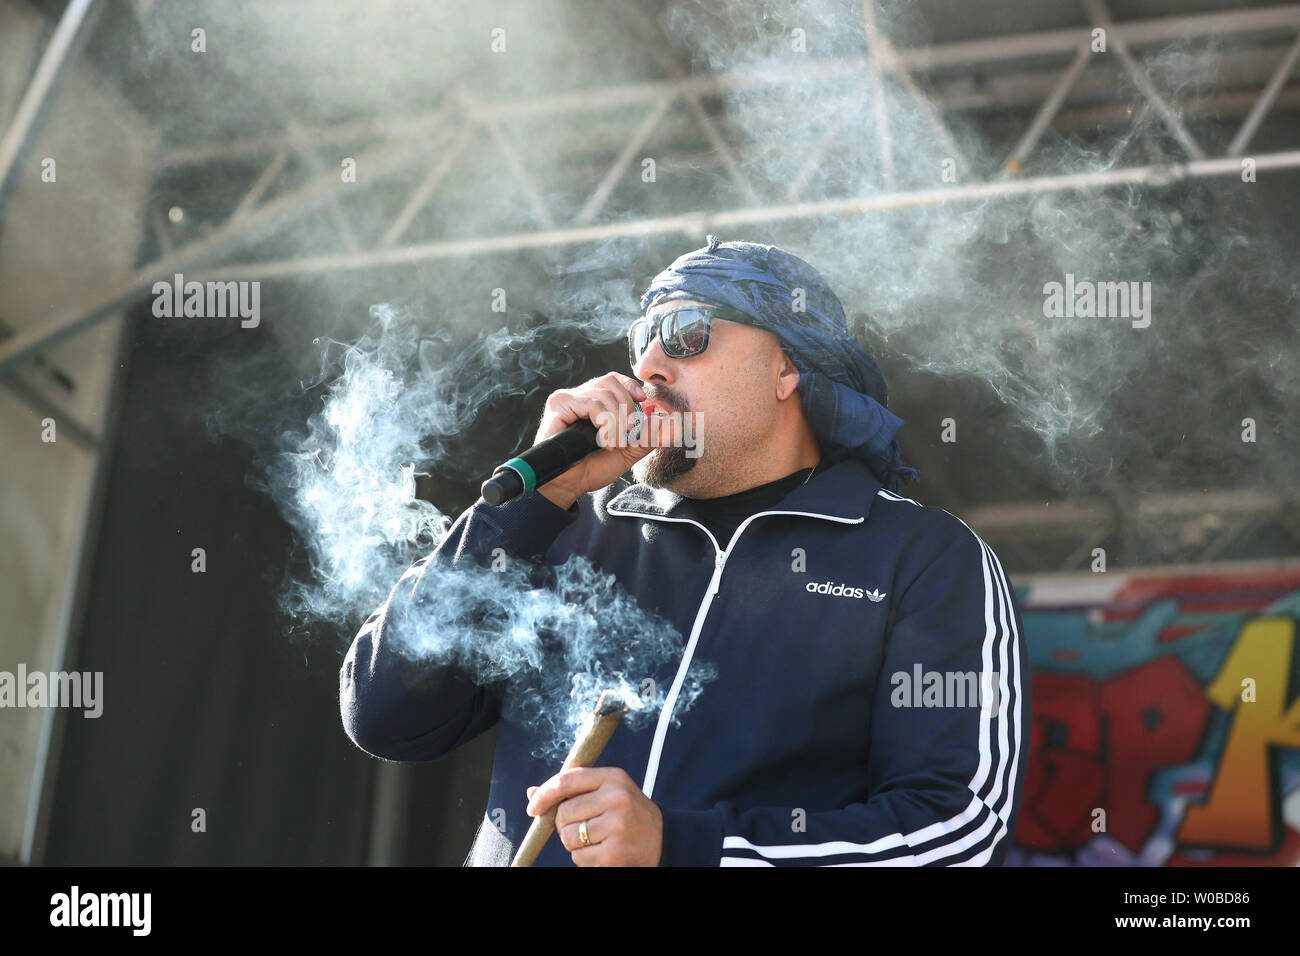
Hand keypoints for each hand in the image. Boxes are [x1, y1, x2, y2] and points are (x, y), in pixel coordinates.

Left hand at [526, 767, 662, 865]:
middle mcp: (617, 798)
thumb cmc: (627, 813)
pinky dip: (584, 858)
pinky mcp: (615, 852)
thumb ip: (572, 791)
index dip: (545, 794)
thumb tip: (532, 793)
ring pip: (568, 837)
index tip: (533, 808)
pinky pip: (579, 858)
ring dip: (574, 843)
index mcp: (613, 778)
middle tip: (584, 827)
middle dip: (565, 824)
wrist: (664, 840)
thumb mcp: (606, 792)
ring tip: (596, 839)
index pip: (567, 780)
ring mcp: (617, 826)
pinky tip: (603, 851)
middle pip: (564, 813)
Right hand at [532, 372, 672, 508]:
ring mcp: (567, 399)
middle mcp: (578, 396)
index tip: (643, 401)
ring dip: (616, 422)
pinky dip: (605, 423)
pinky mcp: (559, 405)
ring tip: (614, 444)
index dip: (630, 386)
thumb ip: (647, 436)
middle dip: (627, 409)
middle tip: (628, 435)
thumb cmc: (592, 468)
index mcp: (592, 402)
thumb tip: (665, 419)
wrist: (570, 485)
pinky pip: (592, 403)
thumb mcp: (628, 452)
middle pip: (610, 382)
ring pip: (604, 394)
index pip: (613, 379)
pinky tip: (603, 441)